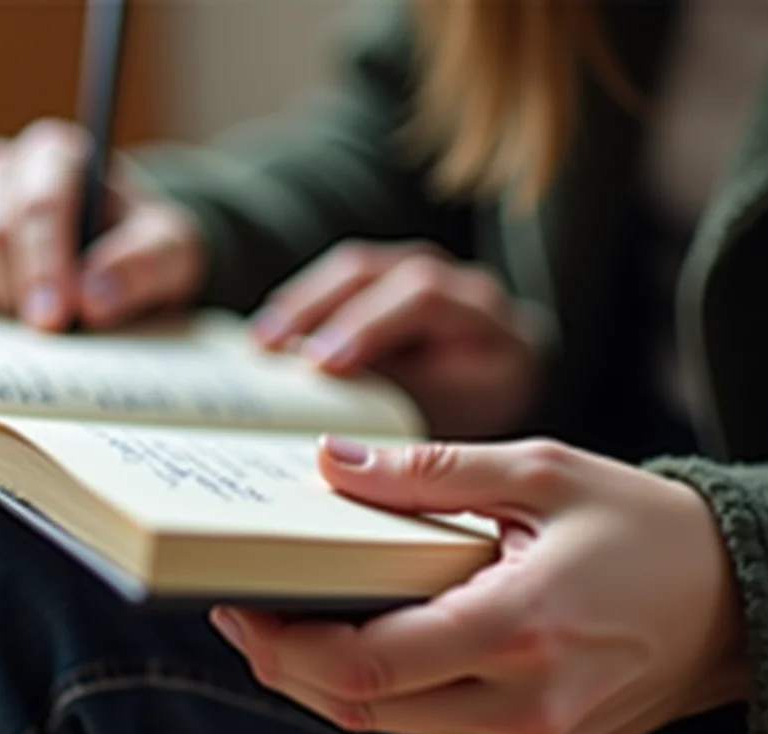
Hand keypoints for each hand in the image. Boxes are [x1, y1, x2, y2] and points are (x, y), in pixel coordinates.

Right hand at [0, 119, 204, 330]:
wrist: (129, 269)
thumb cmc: (149, 250)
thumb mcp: (175, 252)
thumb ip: (146, 265)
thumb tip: (94, 298)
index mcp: (59, 156)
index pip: (40, 204)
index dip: (45, 264)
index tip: (55, 318)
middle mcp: (6, 174)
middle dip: (17, 287)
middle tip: (47, 334)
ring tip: (19, 325)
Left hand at [210, 437, 747, 733]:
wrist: (738, 605)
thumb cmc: (645, 528)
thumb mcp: (542, 472)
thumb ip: (430, 474)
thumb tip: (331, 465)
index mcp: (522, 630)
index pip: (367, 664)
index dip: (284, 643)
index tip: (237, 602)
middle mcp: (523, 708)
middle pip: (360, 706)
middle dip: (284, 664)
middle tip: (242, 610)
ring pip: (387, 725)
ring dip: (325, 680)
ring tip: (287, 618)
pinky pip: (430, 727)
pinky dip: (382, 689)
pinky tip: (362, 638)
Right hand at [250, 240, 542, 437]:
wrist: (507, 374)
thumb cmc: (477, 405)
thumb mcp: (456, 415)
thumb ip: (404, 405)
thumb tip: (338, 430)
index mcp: (482, 316)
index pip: (423, 299)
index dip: (368, 325)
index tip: (323, 362)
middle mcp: (452, 279)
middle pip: (379, 272)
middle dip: (320, 308)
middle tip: (274, 348)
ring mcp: (421, 268)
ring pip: (355, 269)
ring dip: (302, 303)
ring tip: (261, 342)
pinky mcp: (392, 275)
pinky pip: (342, 280)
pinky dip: (305, 304)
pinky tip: (272, 332)